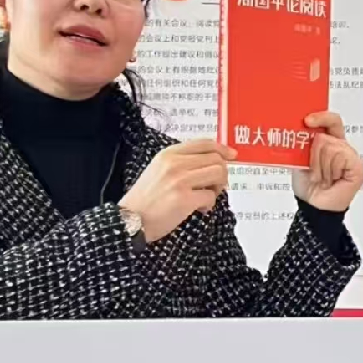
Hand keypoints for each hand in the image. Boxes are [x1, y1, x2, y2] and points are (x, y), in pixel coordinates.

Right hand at [120, 139, 235, 242]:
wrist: (130, 219)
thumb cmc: (146, 198)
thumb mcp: (158, 170)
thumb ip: (181, 163)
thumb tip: (212, 163)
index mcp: (169, 154)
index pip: (204, 143)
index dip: (222, 148)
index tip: (232, 155)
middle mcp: (175, 163)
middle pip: (216, 159)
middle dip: (222, 174)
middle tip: (215, 187)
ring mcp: (180, 180)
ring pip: (218, 174)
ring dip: (218, 188)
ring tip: (206, 197)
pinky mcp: (184, 199)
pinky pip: (211, 196)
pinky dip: (209, 204)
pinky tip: (199, 209)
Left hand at [292, 112, 362, 211]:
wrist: (313, 205)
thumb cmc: (308, 185)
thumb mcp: (300, 158)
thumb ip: (303, 142)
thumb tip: (303, 128)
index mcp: (331, 142)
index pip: (332, 121)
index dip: (322, 117)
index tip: (307, 121)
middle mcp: (342, 148)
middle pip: (327, 137)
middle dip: (314, 155)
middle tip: (315, 170)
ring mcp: (351, 157)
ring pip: (332, 147)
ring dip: (321, 166)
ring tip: (323, 177)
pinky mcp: (357, 167)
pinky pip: (342, 157)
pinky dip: (332, 170)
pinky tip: (332, 179)